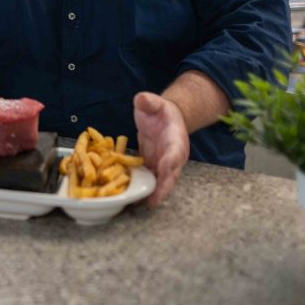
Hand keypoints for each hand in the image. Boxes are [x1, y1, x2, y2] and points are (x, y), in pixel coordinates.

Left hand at [133, 91, 189, 207]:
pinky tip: (129, 197)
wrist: (163, 117)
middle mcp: (172, 155)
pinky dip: (140, 187)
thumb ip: (149, 101)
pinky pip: (147, 178)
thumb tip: (141, 99)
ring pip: (160, 181)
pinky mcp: (151, 166)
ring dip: (151, 193)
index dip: (170, 164)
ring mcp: (162, 163)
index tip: (164, 173)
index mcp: (176, 139)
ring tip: (139, 205)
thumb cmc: (159, 109)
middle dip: (163, 188)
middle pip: (170, 174)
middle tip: (152, 202)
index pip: (175, 153)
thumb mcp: (154, 102)